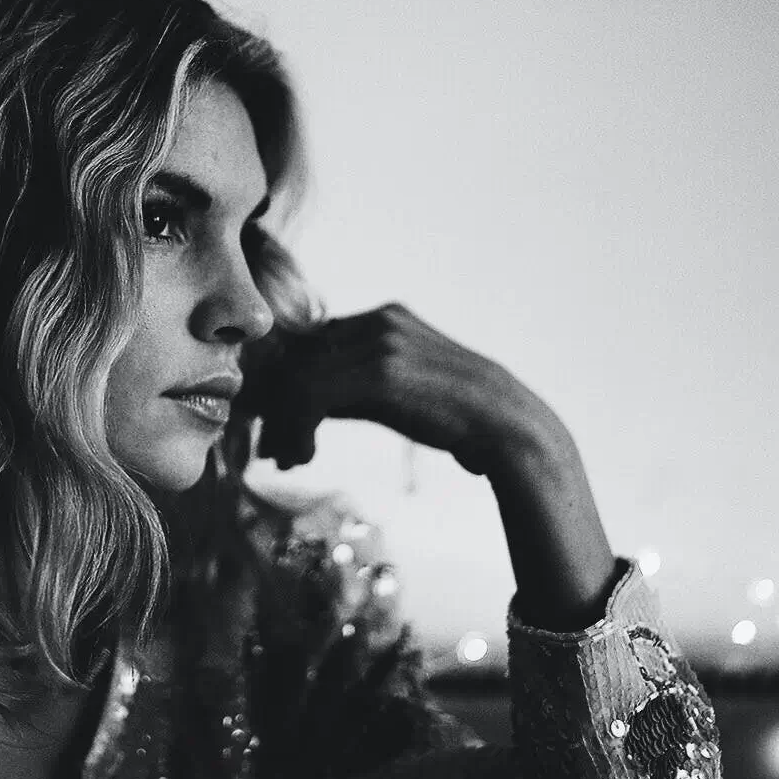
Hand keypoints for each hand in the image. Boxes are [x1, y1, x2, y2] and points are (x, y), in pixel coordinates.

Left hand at [240, 302, 573, 477]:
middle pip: (298, 356)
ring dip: (282, 424)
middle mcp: (378, 320)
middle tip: (271, 449)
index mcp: (383, 318)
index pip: (310, 344)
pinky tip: (302, 458)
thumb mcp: (394, 392)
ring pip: (298, 376)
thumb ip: (350, 388)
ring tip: (286, 459)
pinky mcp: (380, 370)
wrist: (507, 428)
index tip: (277, 427)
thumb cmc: (452, 418)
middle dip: (277, 405)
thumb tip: (299, 406)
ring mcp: (380, 341)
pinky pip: (311, 394)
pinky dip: (296, 429)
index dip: (285, 385)